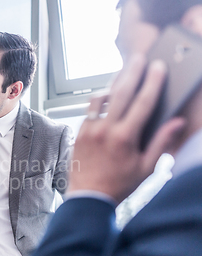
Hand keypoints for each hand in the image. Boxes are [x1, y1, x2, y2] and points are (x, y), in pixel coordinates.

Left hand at [68, 54, 185, 202]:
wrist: (87, 197)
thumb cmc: (119, 185)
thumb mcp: (146, 168)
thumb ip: (162, 143)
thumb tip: (177, 122)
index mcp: (125, 138)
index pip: (143, 102)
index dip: (153, 82)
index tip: (159, 67)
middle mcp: (105, 130)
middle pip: (121, 93)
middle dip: (133, 72)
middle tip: (139, 58)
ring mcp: (89, 130)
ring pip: (102, 98)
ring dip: (113, 82)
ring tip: (123, 71)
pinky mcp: (79, 133)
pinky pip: (90, 110)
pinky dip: (100, 99)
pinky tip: (107, 94)